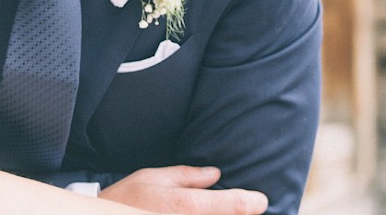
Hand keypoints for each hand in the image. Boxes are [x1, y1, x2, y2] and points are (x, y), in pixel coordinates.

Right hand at [99, 166, 268, 214]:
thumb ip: (187, 176)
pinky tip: (210, 214)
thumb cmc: (125, 199)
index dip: (251, 202)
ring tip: (233, 211)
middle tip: (249, 208)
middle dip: (241, 213)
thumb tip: (214, 175)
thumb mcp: (153, 178)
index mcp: (185, 205)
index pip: (231, 205)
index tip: (261, 200)